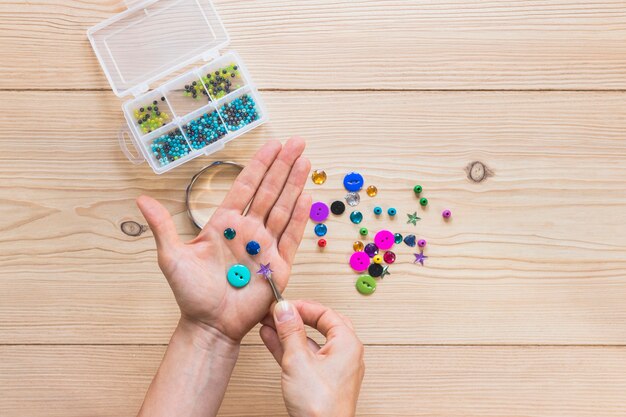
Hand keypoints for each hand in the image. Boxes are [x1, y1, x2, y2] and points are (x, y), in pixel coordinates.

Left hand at [137, 138, 311, 342]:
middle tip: (297, 142)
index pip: (246, 186)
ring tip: (305, 160)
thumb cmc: (190, 293)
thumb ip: (162, 226)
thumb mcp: (171, 257)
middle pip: (269, 190)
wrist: (209, 324)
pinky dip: (300, 216)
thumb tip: (141, 199)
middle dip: (283, 166)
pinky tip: (307, 196)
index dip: (260, 165)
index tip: (272, 145)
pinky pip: (291, 236)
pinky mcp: (278, 265)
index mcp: (224, 223)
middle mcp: (248, 230)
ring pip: (283, 207)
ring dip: (295, 183)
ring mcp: (265, 246)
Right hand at [260, 300, 364, 416]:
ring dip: (289, 332)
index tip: (283, 304)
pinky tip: (272, 340)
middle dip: (296, 317)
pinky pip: (305, 357)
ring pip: (310, 342)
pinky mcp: (322, 381)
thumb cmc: (321, 407)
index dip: (302, 306)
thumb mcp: (298, 361)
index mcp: (347, 344)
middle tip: (278, 311)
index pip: (325, 313)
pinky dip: (289, 348)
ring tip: (269, 323)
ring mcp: (333, 369)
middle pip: (320, 325)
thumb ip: (290, 332)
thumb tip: (284, 309)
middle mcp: (345, 354)